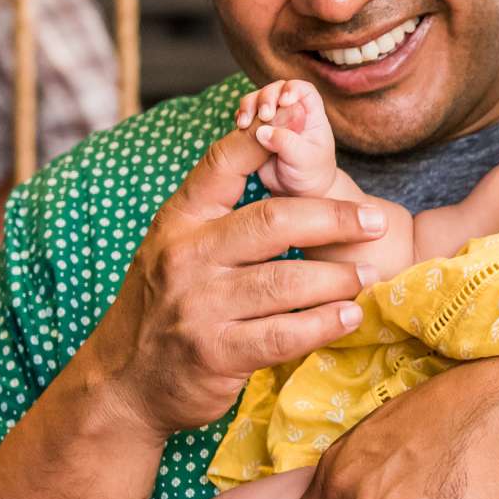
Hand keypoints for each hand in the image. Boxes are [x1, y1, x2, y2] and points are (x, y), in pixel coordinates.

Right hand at [80, 124, 388, 442]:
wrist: (123, 381)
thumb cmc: (166, 305)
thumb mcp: (176, 246)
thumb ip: (220, 213)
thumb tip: (280, 160)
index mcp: (180, 221)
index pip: (222, 164)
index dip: (264, 138)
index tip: (301, 116)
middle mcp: (186, 256)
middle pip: (272, 221)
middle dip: (333, 218)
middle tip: (375, 221)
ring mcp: (200, 306)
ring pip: (287, 281)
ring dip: (338, 278)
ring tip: (365, 276)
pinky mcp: (217, 353)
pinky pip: (285, 334)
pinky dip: (325, 324)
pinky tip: (349, 317)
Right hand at [236, 79, 342, 197]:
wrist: (297, 192)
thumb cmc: (310, 174)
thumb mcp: (304, 160)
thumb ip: (286, 143)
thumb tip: (263, 131)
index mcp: (311, 115)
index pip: (304, 90)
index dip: (292, 89)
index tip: (284, 101)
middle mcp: (291, 112)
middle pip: (277, 90)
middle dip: (266, 98)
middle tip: (264, 116)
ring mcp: (273, 120)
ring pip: (258, 100)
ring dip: (249, 106)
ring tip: (244, 124)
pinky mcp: (257, 130)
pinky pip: (246, 116)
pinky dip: (241, 117)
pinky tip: (240, 127)